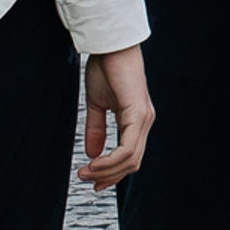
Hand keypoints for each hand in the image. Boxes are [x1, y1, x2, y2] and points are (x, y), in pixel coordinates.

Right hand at [79, 46, 153, 188]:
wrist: (110, 46)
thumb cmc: (106, 69)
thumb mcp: (97, 104)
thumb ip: (96, 129)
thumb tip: (93, 154)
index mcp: (136, 121)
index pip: (130, 156)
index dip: (113, 173)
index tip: (93, 182)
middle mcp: (144, 122)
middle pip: (132, 163)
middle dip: (108, 176)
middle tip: (86, 179)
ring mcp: (144, 119)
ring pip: (131, 159)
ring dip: (107, 170)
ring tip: (86, 172)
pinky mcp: (138, 114)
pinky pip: (128, 147)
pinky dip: (111, 160)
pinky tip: (95, 162)